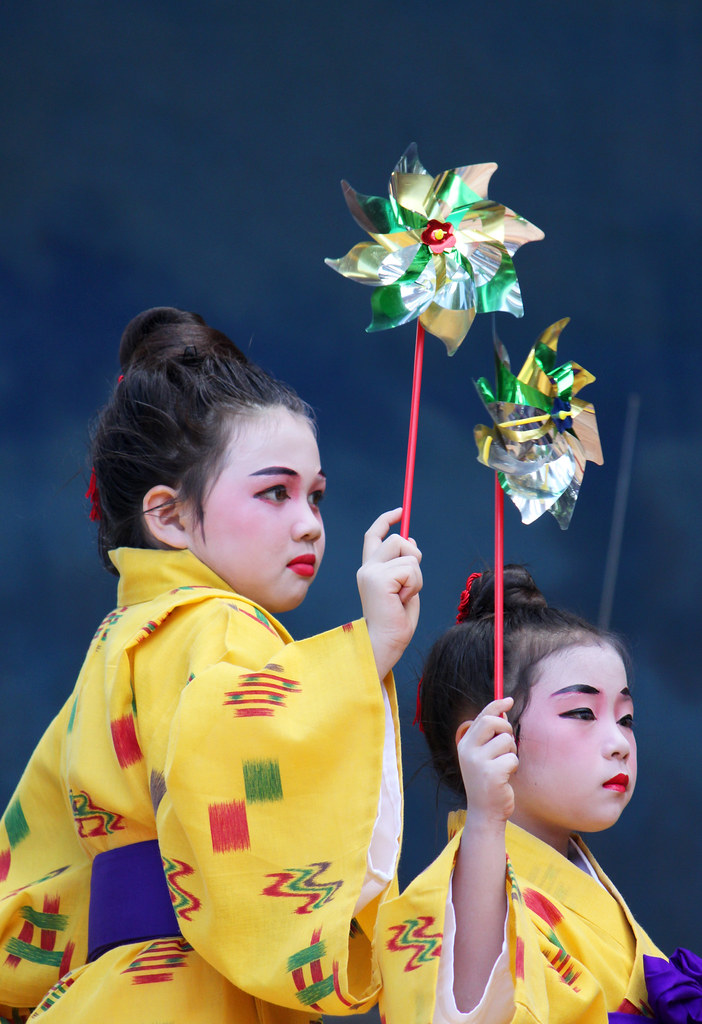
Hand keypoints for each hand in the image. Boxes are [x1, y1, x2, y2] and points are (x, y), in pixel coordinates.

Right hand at [356, 508, 421, 678]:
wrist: (384, 643)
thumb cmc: (396, 623)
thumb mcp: (405, 588)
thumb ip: (405, 566)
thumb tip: (411, 540)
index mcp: (371, 570)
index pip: (374, 535)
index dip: (386, 520)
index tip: (400, 511)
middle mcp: (367, 568)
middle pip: (398, 540)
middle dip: (414, 556)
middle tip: (410, 584)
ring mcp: (371, 572)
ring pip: (409, 555)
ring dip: (416, 577)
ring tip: (405, 597)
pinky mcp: (378, 579)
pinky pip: (411, 570)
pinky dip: (414, 586)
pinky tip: (402, 601)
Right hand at [457, 697, 517, 827]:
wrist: (485, 811)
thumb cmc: (488, 781)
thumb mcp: (483, 755)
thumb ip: (490, 736)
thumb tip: (503, 710)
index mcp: (465, 743)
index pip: (481, 716)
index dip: (496, 705)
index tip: (509, 700)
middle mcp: (468, 750)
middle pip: (491, 721)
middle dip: (506, 727)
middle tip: (508, 743)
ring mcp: (478, 761)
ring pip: (506, 741)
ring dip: (512, 752)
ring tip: (505, 765)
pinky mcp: (491, 773)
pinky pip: (512, 759)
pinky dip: (514, 767)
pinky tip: (506, 777)